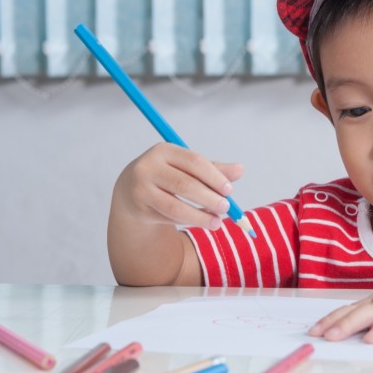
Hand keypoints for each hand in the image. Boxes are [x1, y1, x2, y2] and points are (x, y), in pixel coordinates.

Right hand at [111, 142, 242, 229]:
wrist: (131, 191)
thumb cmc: (168, 175)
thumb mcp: (188, 168)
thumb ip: (214, 169)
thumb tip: (240, 170)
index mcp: (163, 151)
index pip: (194, 162)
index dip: (214, 176)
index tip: (230, 190)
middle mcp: (148, 168)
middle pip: (184, 185)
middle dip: (209, 199)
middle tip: (226, 208)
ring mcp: (141, 190)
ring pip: (175, 207)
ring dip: (200, 217)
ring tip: (217, 222)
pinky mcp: (140, 209)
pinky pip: (169, 218)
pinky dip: (188, 221)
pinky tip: (201, 221)